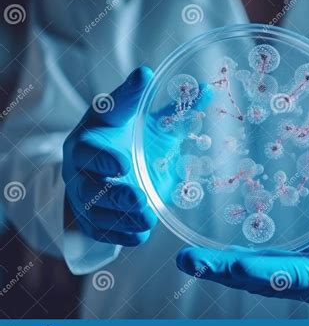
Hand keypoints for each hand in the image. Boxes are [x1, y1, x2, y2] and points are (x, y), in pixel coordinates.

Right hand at [63, 66, 213, 245]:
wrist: (105, 167)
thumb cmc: (127, 138)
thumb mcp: (145, 122)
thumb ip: (172, 109)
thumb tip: (208, 90)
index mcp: (92, 139)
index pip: (90, 147)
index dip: (104, 157)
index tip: (124, 163)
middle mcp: (81, 169)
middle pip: (88, 185)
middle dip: (115, 194)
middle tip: (140, 198)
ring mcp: (83, 196)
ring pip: (95, 212)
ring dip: (121, 217)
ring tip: (147, 217)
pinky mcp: (91, 218)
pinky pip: (101, 232)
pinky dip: (120, 235)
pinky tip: (140, 235)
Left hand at [176, 181, 308, 304]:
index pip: (293, 276)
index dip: (263, 272)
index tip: (233, 264)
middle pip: (263, 281)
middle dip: (224, 273)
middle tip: (187, 260)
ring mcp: (302, 278)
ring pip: (258, 278)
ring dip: (223, 270)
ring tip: (189, 258)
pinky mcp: (298, 269)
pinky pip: (263, 270)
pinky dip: (238, 265)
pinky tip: (218, 256)